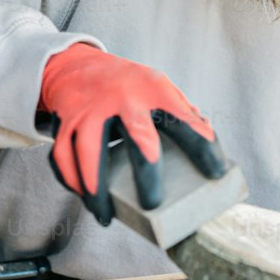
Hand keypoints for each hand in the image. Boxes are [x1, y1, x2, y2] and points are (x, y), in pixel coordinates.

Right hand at [37, 43, 228, 225]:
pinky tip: (83, 197)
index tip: (216, 172)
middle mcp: (122, 98)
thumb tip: (209, 143)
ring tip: (106, 215)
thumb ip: (182, 114)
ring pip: (88, 151)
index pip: (184, 119)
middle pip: (137, 136)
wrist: (77, 64)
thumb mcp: (159, 88)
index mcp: (153, 90)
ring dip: (95, 187)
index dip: (203, 146)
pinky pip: (63, 155)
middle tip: (153, 203)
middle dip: (146, 173)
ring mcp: (91, 109)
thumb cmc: (128, 86)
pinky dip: (70, 180)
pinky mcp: (67, 121)